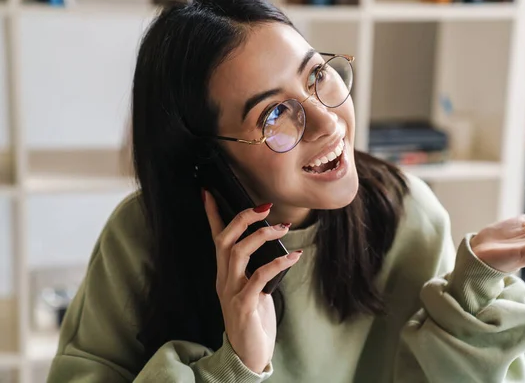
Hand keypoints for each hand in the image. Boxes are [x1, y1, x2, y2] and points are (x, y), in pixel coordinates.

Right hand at [203, 189, 301, 373]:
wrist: (248, 354)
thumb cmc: (254, 319)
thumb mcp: (253, 288)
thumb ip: (255, 268)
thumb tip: (272, 246)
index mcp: (224, 273)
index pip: (215, 238)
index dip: (212, 214)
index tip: (208, 192)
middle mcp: (224, 279)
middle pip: (225, 239)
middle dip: (242, 218)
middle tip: (265, 207)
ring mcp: (231, 292)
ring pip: (237, 252)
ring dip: (261, 236)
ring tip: (282, 228)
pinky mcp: (244, 305)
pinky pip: (259, 278)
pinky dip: (278, 263)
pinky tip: (294, 256)